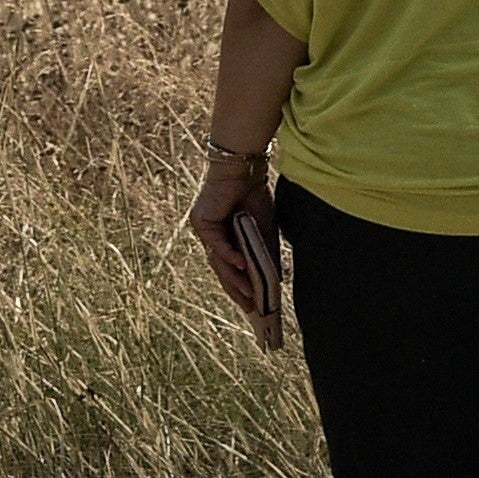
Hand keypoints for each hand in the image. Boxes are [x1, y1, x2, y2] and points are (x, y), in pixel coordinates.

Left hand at [189, 155, 278, 335]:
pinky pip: (217, 244)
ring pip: (218, 260)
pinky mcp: (202, 222)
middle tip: (251, 308)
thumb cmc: (255, 196)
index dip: (241, 287)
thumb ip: (266, 253)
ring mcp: (204, 231)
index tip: (254, 306)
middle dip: (237, 290)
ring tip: (250, 294)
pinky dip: (230, 255)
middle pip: (222, 270)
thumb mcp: (265, 230)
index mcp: (225, 239)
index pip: (230, 269)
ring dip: (235, 278)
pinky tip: (242, 266)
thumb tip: (276, 279)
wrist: (245, 169)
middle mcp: (211, 237)